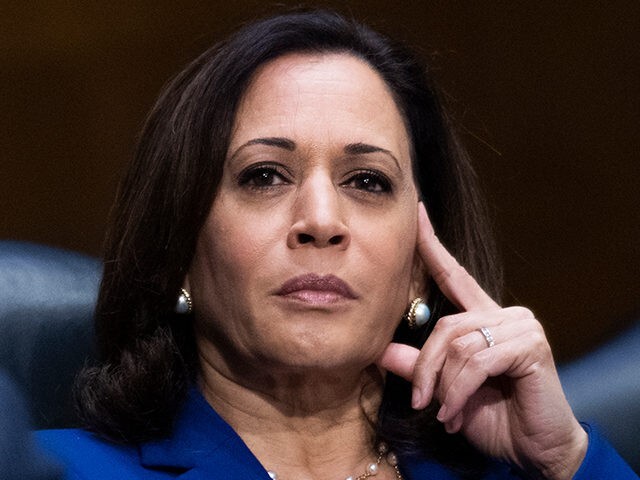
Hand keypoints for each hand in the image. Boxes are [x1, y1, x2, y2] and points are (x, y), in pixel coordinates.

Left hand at [378, 202, 587, 478]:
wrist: (533, 449)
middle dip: (426, 367)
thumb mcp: (444, 389)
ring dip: (443, 385)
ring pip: (458, 344)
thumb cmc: (492, 416)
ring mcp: (521, 326)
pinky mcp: (531, 345)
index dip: (432, 245)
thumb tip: (378, 349)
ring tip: (442, 412)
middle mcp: (504, 314)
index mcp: (483, 317)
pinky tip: (454, 412)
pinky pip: (477, 360)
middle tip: (421, 401)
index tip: (416, 212)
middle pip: (444, 326)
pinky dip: (458, 390)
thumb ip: (417, 365)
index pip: (453, 274)